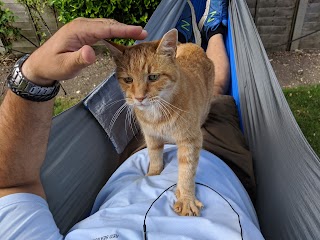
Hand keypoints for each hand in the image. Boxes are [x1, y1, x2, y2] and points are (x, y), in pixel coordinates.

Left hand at [21, 18, 146, 85]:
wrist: (40, 65)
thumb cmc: (52, 66)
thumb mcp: (65, 66)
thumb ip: (78, 59)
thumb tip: (92, 52)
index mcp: (78, 30)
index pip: (105, 28)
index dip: (124, 30)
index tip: (139, 31)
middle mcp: (82, 26)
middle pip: (108, 24)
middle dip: (127, 28)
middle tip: (144, 34)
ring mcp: (83, 29)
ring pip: (106, 26)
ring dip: (122, 30)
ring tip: (138, 35)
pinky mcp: (84, 34)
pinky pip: (102, 31)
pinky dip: (114, 33)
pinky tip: (121, 38)